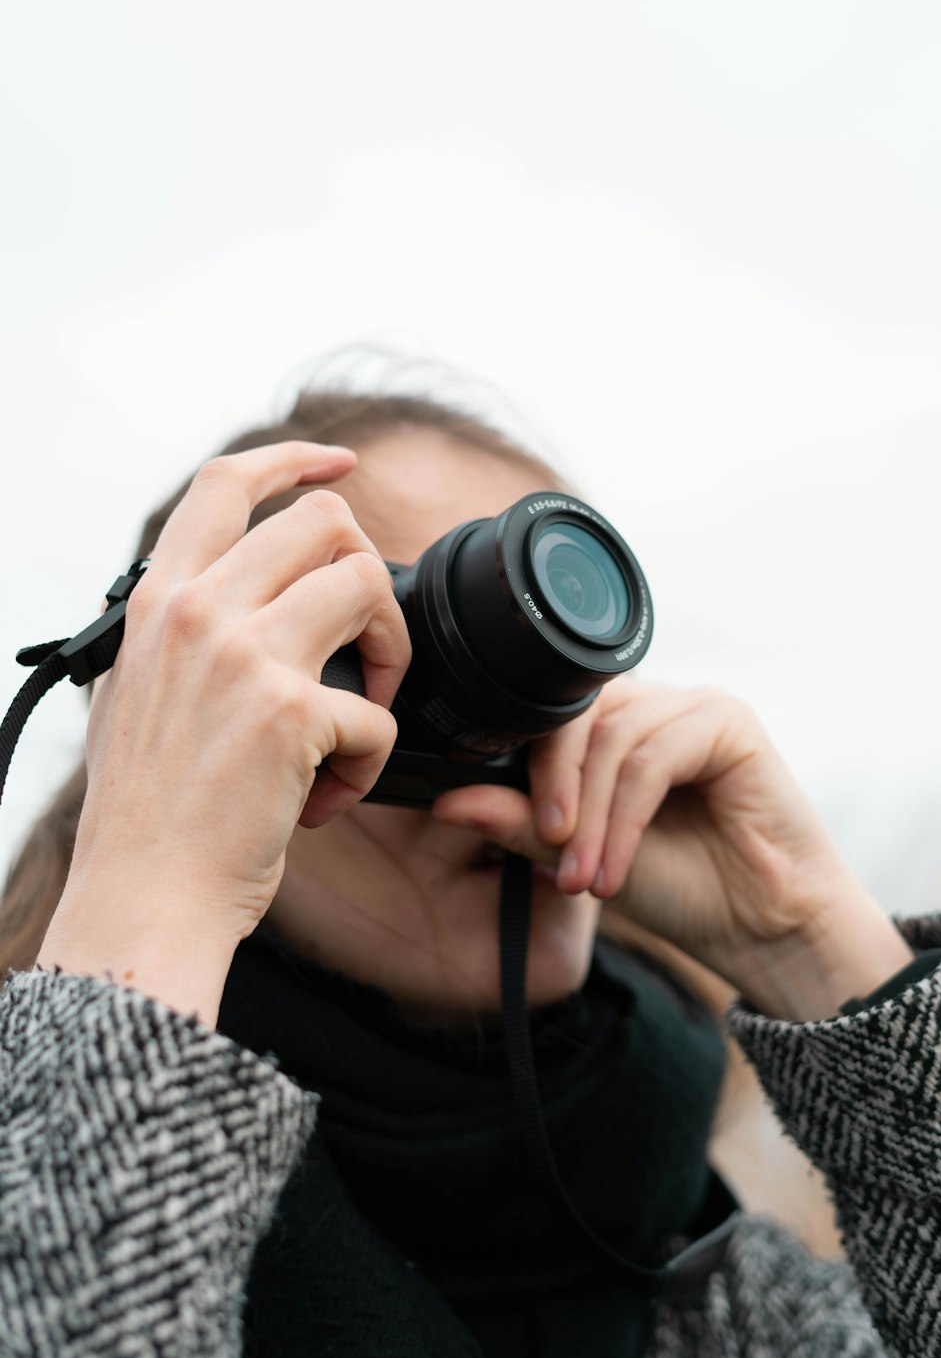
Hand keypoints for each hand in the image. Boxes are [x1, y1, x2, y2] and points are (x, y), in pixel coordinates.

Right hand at [59, 441, 410, 951]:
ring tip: (360, 719)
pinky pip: (379, 713)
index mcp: (159, 602)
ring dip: (389, 656)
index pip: (224, 485)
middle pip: (325, 521)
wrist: (145, 898)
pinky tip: (327, 801)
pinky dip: (369, 764)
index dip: (293, 460)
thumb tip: (222, 596)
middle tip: (365, 651)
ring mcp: (244, 655)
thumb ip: (174, 638)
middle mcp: (198, 611)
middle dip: (369, 576)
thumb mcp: (134, 696)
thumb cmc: (148, 815)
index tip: (341, 462)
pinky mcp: (292, 713)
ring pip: (367, 586)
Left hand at [432, 678, 898, 1002]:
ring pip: (611, 738)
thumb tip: (445, 801)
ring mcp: (694, 706)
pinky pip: (652, 758)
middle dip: (549, 783)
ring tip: (582, 878)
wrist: (763, 929)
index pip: (548, 715)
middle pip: (575, 714)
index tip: (481, 816)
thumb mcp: (580, 856)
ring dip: (590, 816)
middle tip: (547, 846)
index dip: (516, 762)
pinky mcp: (730, 723)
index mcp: (617, 722)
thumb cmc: (682, 889)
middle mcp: (655, 703)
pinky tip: (615, 870)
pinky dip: (624, 819)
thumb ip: (521, 825)